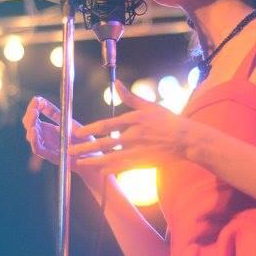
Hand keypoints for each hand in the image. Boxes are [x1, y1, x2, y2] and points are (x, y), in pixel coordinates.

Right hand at [22, 96, 98, 172]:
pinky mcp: (53, 157)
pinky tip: (34, 131)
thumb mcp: (69, 123)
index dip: (33, 107)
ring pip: (32, 138)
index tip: (36, 99)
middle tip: (34, 108)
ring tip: (33, 115)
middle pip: (30, 126)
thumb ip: (55, 114)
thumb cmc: (84, 141)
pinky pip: (39, 150)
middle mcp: (46, 138)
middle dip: (30, 115)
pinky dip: (34, 141)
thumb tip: (41, 100)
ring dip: (30, 126)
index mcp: (49, 130)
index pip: (34, 118)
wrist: (96, 156)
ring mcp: (48, 148)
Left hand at [70, 80, 205, 171]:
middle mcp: (132, 137)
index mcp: (133, 121)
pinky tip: (99, 172)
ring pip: (110, 158)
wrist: (185, 140)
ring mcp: (136, 152)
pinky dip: (109, 170)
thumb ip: (130, 97)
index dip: (90, 129)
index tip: (76, 132)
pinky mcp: (142, 163)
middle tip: (70, 150)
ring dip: (93, 161)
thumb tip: (117, 84)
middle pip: (104, 144)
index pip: (106, 125)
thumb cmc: (168, 121)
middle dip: (85, 148)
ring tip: (79, 163)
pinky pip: (122, 167)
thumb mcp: (149, 105)